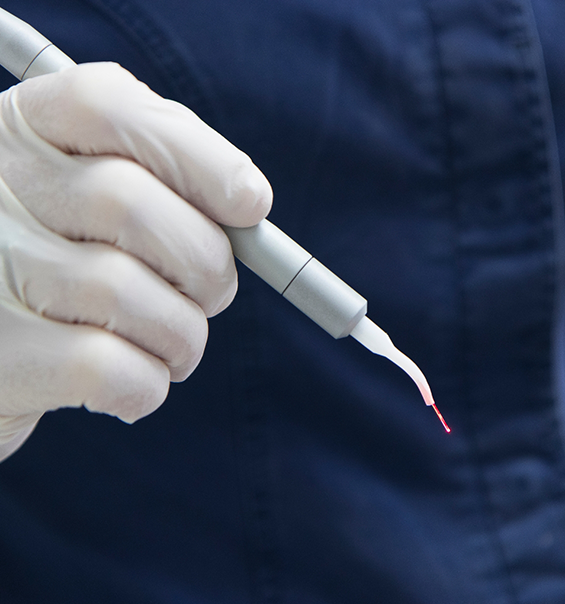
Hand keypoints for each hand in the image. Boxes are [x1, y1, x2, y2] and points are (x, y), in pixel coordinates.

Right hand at [0, 62, 271, 459]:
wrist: (1, 350)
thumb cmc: (65, 272)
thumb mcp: (90, 204)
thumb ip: (158, 182)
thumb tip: (247, 200)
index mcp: (20, 136)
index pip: (105, 106)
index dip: (197, 154)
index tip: (252, 203)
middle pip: (129, 205)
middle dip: (205, 264)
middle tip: (212, 294)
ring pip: (125, 293)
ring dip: (182, 336)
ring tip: (176, 348)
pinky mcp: (0, 359)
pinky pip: (106, 369)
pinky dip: (147, 385)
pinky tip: (138, 385)